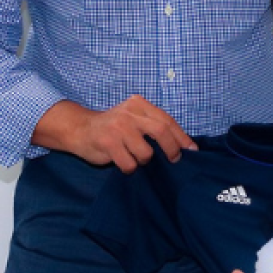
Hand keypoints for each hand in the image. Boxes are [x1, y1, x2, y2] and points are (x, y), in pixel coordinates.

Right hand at [33, 96, 195, 173]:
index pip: (167, 120)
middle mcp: (130, 113)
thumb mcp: (133, 118)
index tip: (192, 151)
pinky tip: (122, 162)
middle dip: (172, 150)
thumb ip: (153, 125)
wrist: (80, 129)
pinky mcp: (108, 143)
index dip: (182, 137)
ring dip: (143, 161)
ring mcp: (118, 127)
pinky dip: (129, 168)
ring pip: (146, 153)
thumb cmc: (113, 127)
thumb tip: (183, 145)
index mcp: (139, 104)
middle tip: (173, 160)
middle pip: (161, 132)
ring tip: (134, 157)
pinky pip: (129, 164)